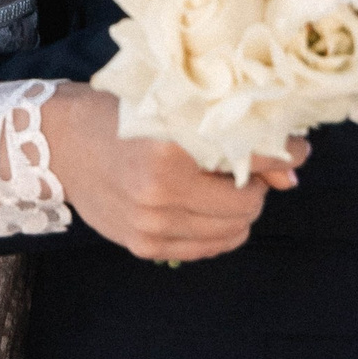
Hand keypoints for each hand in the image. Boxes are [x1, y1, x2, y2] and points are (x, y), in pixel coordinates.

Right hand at [46, 85, 305, 262]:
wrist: (61, 145)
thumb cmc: (121, 118)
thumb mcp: (177, 111)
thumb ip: (236, 140)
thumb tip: (294, 173)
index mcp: (169, 147)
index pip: (249, 158)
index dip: (282, 153)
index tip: (296, 150)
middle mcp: (159, 192)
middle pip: (247, 204)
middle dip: (254, 186)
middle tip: (240, 166)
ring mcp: (150, 225)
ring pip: (233, 231)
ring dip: (238, 209)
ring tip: (217, 184)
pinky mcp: (144, 246)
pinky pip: (208, 248)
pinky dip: (218, 229)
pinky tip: (202, 205)